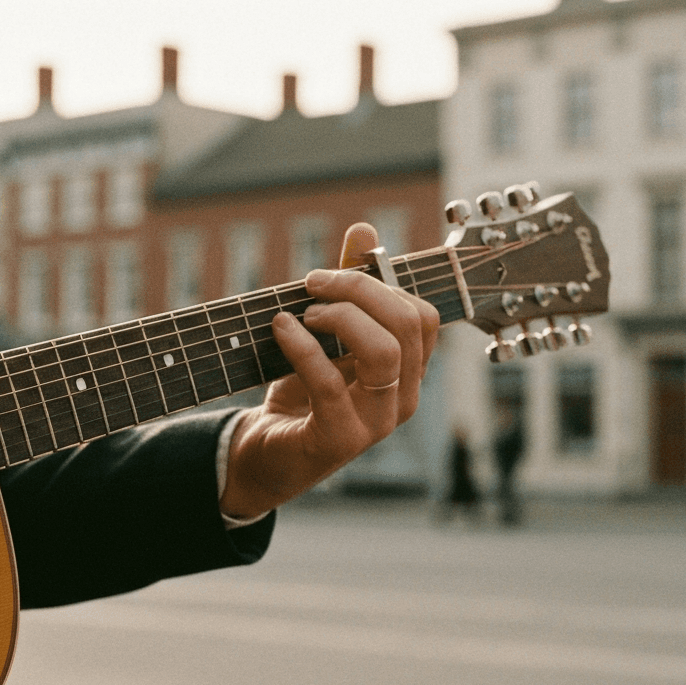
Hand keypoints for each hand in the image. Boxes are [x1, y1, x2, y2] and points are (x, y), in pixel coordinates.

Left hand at [221, 224, 439, 517]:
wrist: (263, 454)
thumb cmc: (301, 392)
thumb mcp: (326, 335)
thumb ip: (348, 287)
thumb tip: (364, 230)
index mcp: (407, 371)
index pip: (422, 316)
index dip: (380, 283)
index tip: (331, 275)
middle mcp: (402, 397)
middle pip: (406, 325)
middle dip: (358, 290)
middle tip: (312, 284)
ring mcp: (376, 422)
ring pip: (383, 352)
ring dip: (339, 318)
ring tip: (303, 313)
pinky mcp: (340, 440)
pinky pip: (331, 383)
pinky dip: (302, 346)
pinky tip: (280, 328)